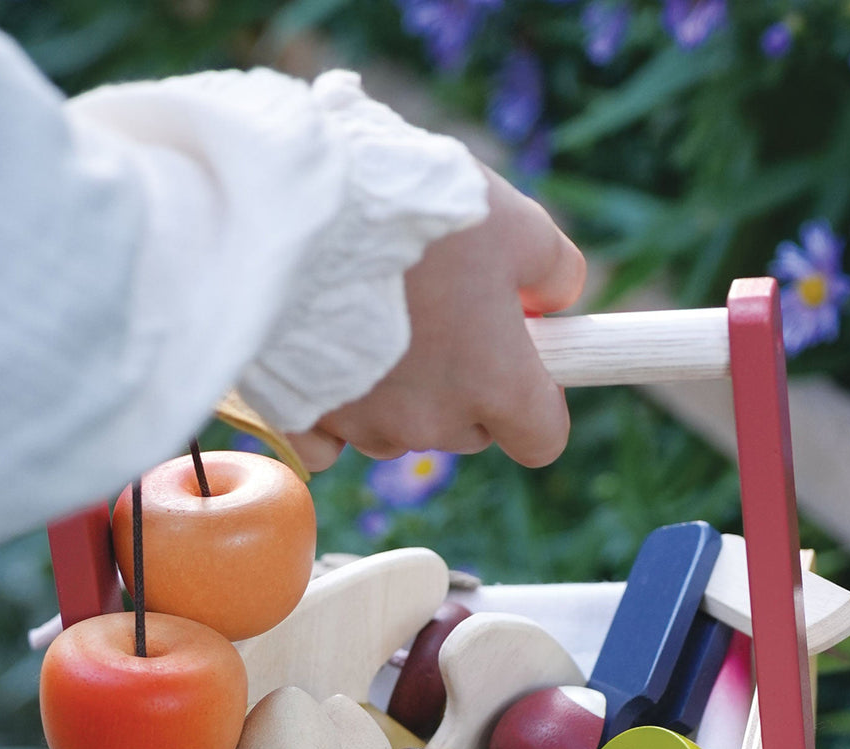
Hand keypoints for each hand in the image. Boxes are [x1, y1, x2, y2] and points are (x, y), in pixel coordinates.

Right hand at [288, 167, 585, 472]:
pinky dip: (333, 405)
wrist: (296, 207)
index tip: (522, 360)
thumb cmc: (416, 212)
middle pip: (465, 430)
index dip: (537, 401)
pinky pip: (328, 439)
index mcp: (495, 386)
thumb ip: (552, 269)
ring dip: (396, 391)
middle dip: (462, 385)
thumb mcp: (513, 220)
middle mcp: (432, 423)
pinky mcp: (301, 421)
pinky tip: (324, 352)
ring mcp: (363, 427)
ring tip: (371, 312)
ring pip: (396, 428)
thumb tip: (553, 298)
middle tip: (439, 312)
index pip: (541, 440)